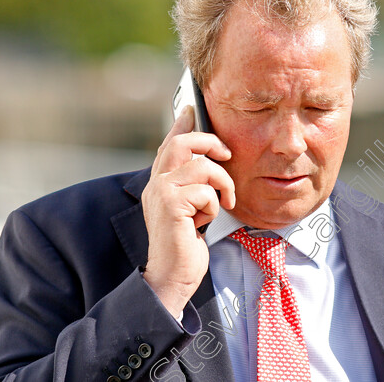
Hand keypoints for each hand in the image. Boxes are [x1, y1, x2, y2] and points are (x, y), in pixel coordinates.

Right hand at [142, 106, 235, 316]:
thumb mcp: (193, 209)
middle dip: (211, 142)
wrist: (172, 277)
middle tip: (227, 155)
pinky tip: (205, 223)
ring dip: (221, 185)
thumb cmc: (186, 246)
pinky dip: (213, 207)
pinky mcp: (170, 205)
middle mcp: (156, 182)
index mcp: (161, 181)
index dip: (182, 123)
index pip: (171, 142)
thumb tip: (211, 161)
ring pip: (202, 167)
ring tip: (222, 204)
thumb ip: (195, 185)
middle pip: (184, 142)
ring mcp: (161, 192)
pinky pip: (205, 191)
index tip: (192, 106)